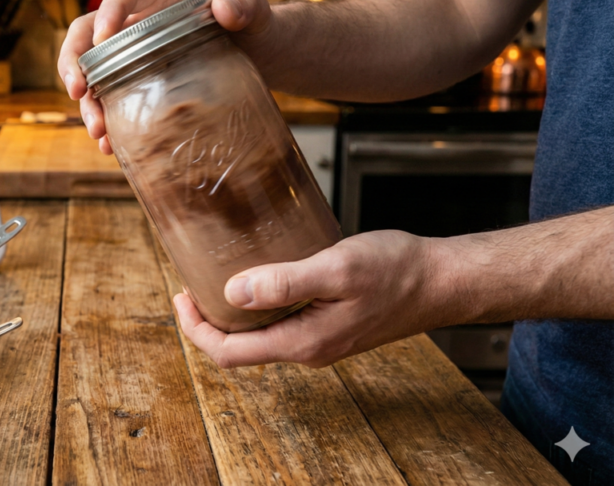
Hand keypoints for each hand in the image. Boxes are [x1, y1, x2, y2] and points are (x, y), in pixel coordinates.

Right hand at [56, 0, 274, 154]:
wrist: (257, 56)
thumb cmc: (251, 24)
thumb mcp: (254, 11)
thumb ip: (245, 4)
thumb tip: (225, 7)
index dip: (107, 12)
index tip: (102, 38)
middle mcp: (135, 21)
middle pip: (87, 34)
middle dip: (74, 62)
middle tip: (78, 90)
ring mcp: (132, 55)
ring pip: (93, 73)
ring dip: (88, 103)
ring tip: (98, 130)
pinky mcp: (136, 84)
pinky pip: (111, 101)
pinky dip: (108, 123)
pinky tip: (111, 146)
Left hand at [174, 230, 459, 367]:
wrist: (442, 280)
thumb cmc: (396, 271)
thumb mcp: (337, 269)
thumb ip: (285, 282)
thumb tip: (233, 293)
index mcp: (302, 342)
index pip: (229, 353)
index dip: (195, 330)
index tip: (181, 297)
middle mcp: (307, 349)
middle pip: (239, 349)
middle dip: (207, 322)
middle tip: (189, 286)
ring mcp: (318, 340)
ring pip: (259, 336)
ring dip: (231, 314)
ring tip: (214, 279)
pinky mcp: (328, 326)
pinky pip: (280, 323)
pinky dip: (257, 305)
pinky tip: (258, 276)